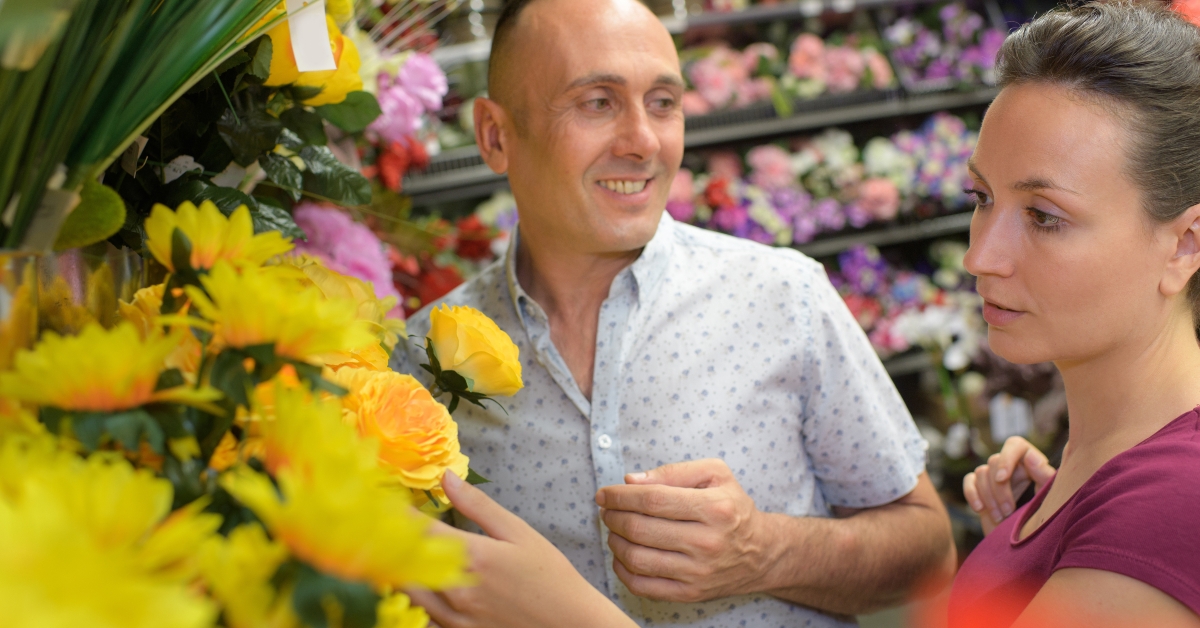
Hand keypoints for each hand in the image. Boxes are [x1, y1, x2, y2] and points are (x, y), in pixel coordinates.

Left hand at [406, 472, 636, 627]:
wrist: (569, 624)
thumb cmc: (549, 575)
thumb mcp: (519, 533)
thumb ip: (478, 506)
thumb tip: (446, 477)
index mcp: (471, 556)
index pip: (417, 529)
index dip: (396, 512)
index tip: (383, 498)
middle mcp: (455, 589)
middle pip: (401, 561)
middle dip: (392, 540)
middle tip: (387, 523)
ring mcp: (453, 616)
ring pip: (406, 589)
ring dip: (399, 567)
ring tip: (402, 548)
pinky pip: (422, 611)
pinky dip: (416, 592)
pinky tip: (425, 578)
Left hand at [594, 459, 774, 602]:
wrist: (761, 553)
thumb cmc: (732, 507)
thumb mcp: (716, 475)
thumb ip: (674, 472)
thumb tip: (632, 480)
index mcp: (714, 508)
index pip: (653, 500)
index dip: (621, 496)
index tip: (604, 494)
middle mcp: (707, 542)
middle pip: (641, 529)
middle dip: (613, 517)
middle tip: (606, 510)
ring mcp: (698, 572)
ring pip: (638, 558)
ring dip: (614, 542)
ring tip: (613, 530)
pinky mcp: (690, 593)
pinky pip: (643, 586)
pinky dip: (622, 570)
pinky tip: (621, 556)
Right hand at [963, 436, 1055, 534]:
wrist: (1027, 541)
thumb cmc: (1044, 519)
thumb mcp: (1050, 498)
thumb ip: (1045, 476)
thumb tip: (1031, 458)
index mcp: (1030, 463)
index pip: (1015, 445)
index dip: (1006, 458)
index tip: (1002, 479)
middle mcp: (1011, 465)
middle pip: (995, 461)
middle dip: (999, 489)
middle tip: (1008, 512)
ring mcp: (993, 475)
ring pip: (981, 472)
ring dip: (989, 497)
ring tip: (1000, 517)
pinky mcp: (979, 486)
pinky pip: (969, 480)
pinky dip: (972, 494)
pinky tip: (979, 509)